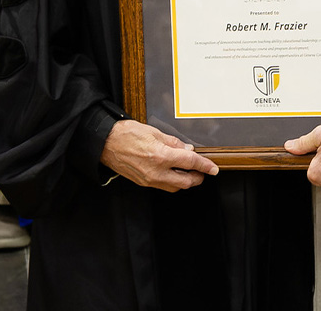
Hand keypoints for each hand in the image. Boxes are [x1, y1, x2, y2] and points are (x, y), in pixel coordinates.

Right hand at [100, 119, 218, 191]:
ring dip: (185, 181)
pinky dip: (172, 181)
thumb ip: (173, 142)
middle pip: (185, 182)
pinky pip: (163, 186)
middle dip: (198, 178)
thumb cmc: (128, 134)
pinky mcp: (143, 183)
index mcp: (161, 156)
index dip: (205, 166)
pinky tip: (174, 173)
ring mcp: (149, 179)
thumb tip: (187, 149)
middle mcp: (156, 171)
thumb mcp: (154, 132)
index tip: (214, 169)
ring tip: (189, 172)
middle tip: (203, 171)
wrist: (106, 143)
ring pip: (175, 187)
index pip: (190, 163)